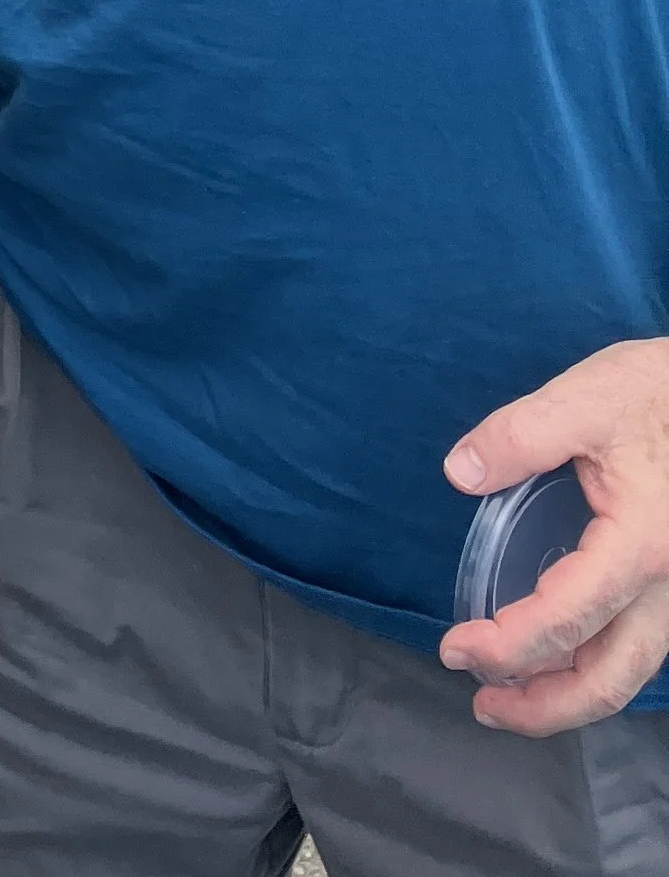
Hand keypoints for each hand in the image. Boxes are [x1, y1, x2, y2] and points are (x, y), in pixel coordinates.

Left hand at [442, 338, 668, 730]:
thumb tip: (460, 470)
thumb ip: (520, 435)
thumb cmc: (654, 395)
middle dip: (542, 706)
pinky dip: (593, 668)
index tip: (454, 647)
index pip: (566, 619)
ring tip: (508, 697)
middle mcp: (668, 589)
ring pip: (628, 673)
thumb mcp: (584, 400)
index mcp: (640, 548)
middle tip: (481, 702)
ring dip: (569, 696)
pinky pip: (635, 647)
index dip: (507, 645)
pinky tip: (554, 658)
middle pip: (608, 679)